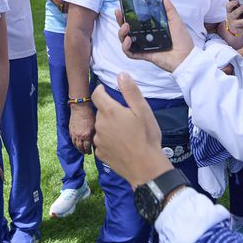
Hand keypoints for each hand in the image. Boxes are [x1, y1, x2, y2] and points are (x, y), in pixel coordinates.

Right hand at [69, 104, 94, 154]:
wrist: (80, 108)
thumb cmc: (90, 114)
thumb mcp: (95, 125)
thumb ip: (94, 134)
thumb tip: (96, 140)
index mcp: (87, 135)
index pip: (87, 147)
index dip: (89, 151)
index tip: (91, 152)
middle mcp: (80, 136)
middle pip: (80, 148)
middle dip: (83, 151)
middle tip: (86, 152)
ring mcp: (74, 133)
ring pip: (75, 145)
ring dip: (78, 148)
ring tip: (81, 149)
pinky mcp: (70, 130)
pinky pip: (71, 139)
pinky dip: (74, 143)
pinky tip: (77, 143)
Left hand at [91, 73, 172, 187]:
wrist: (146, 168)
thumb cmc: (146, 137)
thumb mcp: (143, 110)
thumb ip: (130, 91)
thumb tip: (121, 75)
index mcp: (109, 112)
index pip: (96, 94)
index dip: (101, 90)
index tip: (106, 90)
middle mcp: (99, 125)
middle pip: (100, 112)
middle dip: (110, 110)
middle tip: (126, 116)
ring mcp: (98, 141)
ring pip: (101, 127)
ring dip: (109, 126)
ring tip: (125, 132)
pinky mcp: (100, 154)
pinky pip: (102, 142)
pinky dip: (109, 141)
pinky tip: (122, 144)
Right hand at [115, 0, 194, 72]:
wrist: (186, 56)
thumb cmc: (182, 40)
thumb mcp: (175, 20)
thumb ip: (168, 8)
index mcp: (150, 27)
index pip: (134, 19)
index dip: (126, 13)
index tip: (122, 6)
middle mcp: (144, 36)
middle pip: (126, 28)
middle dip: (120, 21)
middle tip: (119, 14)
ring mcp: (142, 46)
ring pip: (125, 40)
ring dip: (121, 33)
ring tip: (126, 27)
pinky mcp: (143, 55)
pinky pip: (130, 53)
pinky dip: (126, 47)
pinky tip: (129, 41)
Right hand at [224, 0, 242, 34]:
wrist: (233, 27)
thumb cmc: (236, 16)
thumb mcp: (234, 10)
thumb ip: (238, 6)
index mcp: (229, 11)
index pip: (228, 6)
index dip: (232, 3)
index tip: (237, 1)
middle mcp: (231, 18)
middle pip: (234, 14)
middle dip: (239, 10)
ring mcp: (234, 24)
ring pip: (240, 23)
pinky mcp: (239, 30)